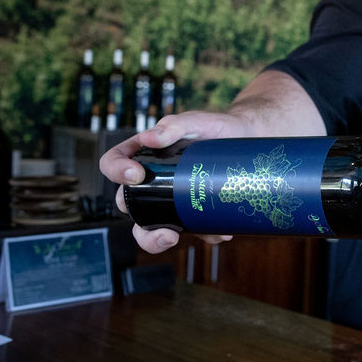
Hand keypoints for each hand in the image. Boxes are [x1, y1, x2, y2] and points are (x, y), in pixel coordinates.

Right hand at [100, 111, 249, 253]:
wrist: (247, 139)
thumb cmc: (216, 128)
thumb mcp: (195, 121)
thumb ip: (174, 125)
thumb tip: (150, 137)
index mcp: (143, 154)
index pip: (114, 163)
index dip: (116, 170)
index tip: (136, 175)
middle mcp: (152, 181)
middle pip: (130, 207)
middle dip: (138, 225)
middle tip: (157, 224)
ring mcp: (172, 199)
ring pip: (154, 227)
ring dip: (159, 240)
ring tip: (176, 236)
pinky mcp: (195, 211)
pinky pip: (193, 229)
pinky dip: (205, 235)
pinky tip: (220, 233)